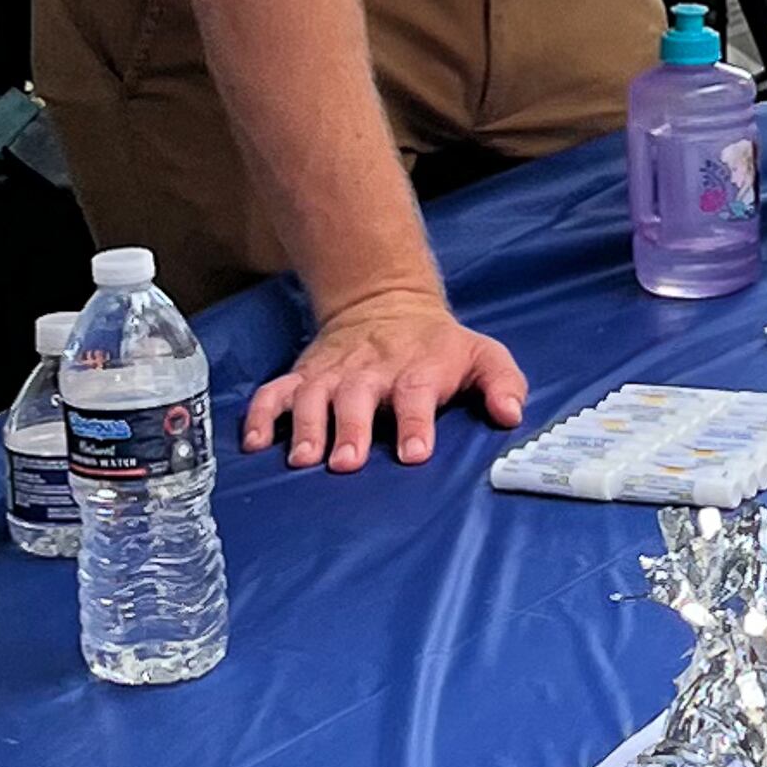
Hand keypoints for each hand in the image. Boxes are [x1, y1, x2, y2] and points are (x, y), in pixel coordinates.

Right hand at [240, 285, 527, 472]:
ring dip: (305, 428)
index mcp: (416, 370)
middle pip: (356, 399)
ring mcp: (331, 375)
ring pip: (310, 399)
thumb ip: (503, 383)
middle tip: (346, 463)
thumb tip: (512, 414)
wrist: (385, 302)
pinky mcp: (301, 377)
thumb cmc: (438, 346)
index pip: (417, 395)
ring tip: (302, 460)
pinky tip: (254, 444)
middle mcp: (369, 373)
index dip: (415, 424)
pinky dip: (259, 416)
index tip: (414, 454)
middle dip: (350, 430)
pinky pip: (271, 394)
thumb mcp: (481, 354)